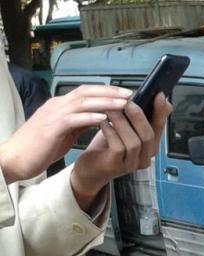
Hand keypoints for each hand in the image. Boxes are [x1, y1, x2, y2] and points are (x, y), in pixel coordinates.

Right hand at [0, 84, 134, 183]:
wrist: (16, 158)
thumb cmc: (40, 147)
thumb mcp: (64, 132)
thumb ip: (80, 123)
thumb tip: (100, 118)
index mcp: (60, 106)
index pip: (85, 92)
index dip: (105, 91)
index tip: (125, 93)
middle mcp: (56, 106)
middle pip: (85, 93)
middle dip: (109, 92)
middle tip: (129, 94)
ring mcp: (52, 116)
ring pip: (81, 103)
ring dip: (104, 102)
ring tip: (122, 104)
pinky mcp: (50, 129)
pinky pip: (71, 119)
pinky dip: (88, 117)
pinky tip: (103, 119)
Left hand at [71, 93, 171, 210]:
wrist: (90, 168)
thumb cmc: (106, 147)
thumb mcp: (123, 129)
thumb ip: (136, 117)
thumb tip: (149, 98)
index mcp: (149, 147)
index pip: (159, 128)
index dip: (161, 112)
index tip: (159, 95)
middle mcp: (144, 157)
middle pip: (149, 136)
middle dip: (139, 117)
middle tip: (128, 102)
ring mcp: (131, 164)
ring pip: (134, 142)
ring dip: (122, 122)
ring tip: (110, 109)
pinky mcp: (115, 166)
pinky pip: (118, 147)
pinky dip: (111, 132)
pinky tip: (103, 123)